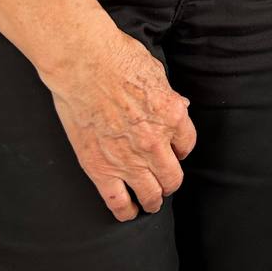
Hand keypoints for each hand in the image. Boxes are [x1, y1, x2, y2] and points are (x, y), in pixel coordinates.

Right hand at [40, 27, 195, 220]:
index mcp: (171, 115)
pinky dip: (126, 211)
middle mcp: (155, 142)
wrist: (83, 63)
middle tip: (165, 180)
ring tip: (151, 201)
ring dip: (154, 199)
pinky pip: (118, 202)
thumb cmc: (118, 58)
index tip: (175, 150)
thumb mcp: (156, 72)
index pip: (187, 145)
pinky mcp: (100, 168)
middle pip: (173, 176)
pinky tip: (128, 212)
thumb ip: (168, 96)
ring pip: (151, 194)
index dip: (181, 149)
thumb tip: (178, 107)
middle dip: (171, 180)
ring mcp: (128, 159)